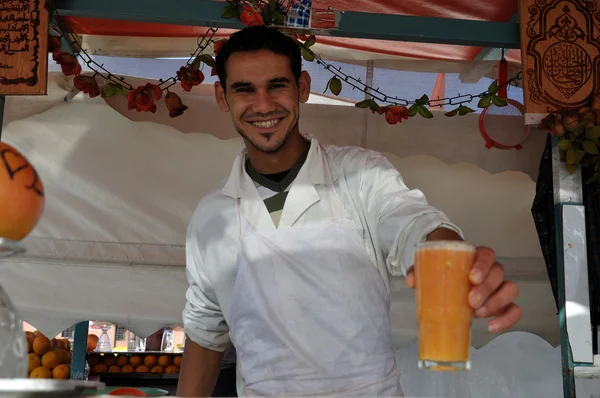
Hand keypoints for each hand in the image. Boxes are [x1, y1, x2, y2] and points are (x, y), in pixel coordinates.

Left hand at [406, 246, 521, 332]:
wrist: (448, 275)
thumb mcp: (429, 265)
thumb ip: (419, 270)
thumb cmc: (442, 268)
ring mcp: (497, 287)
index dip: (483, 265)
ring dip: (496, 302)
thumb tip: (411, 280)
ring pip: (509, 290)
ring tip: (477, 313)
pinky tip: (492, 327)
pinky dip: (507, 319)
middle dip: (486, 288)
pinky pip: (513, 309)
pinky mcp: (500, 304)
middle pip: (498, 274)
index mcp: (474, 256)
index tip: (472, 277)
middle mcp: (490, 270)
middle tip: (471, 301)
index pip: (486, 254)